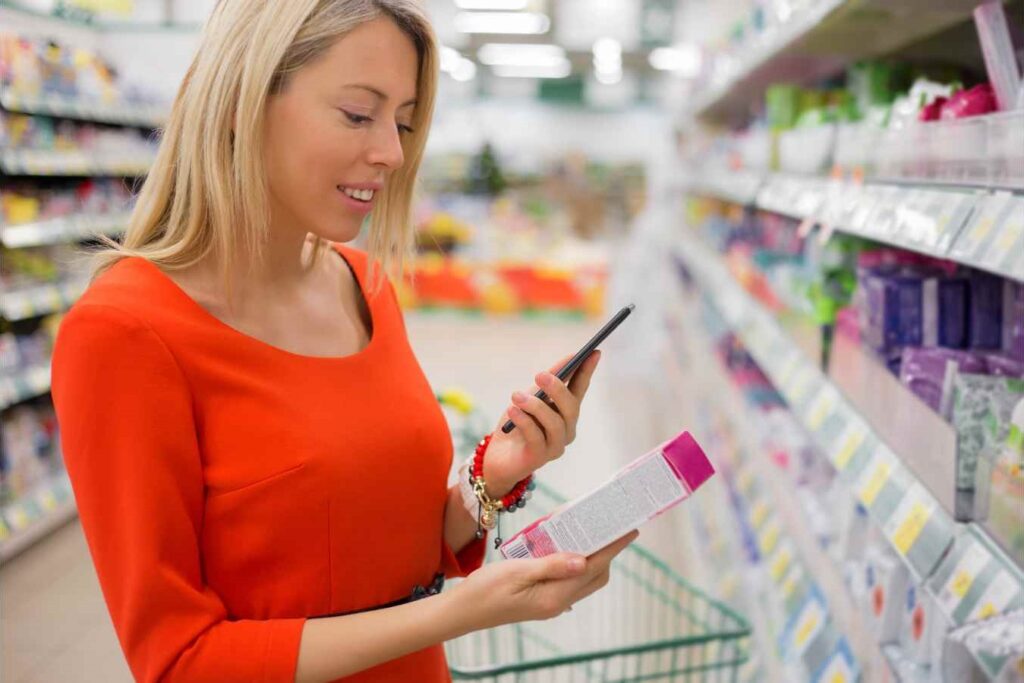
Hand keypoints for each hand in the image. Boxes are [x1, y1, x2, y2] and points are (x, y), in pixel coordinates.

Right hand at [449, 530, 637, 629]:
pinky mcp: (543, 599)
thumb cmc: (485, 589)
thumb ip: (552, 565)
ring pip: (583, 578)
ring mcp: (551, 602)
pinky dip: (575, 562)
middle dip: (607, 551)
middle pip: (595, 575)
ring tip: (590, 531)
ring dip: (591, 556)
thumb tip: (583, 559)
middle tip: (610, 525)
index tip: (629, 530)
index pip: (593, 568)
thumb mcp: (517, 571)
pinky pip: (569, 579)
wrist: (463, 610)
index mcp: (555, 597)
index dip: (613, 548)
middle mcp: (558, 602)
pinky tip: (566, 546)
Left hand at [483, 350, 601, 494]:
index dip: (587, 371)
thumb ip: (547, 381)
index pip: (580, 389)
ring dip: (535, 406)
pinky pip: (536, 437)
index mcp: (565, 413)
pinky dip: (524, 421)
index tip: (593, 352)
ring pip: (555, 424)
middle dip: (557, 389)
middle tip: (540, 375)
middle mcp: (565, 430)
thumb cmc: (516, 423)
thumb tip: (569, 358)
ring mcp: (554, 446)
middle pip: (571, 408)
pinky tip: (513, 411)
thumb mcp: (529, 396)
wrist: (496, 456)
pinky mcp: (539, 458)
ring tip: (516, 396)